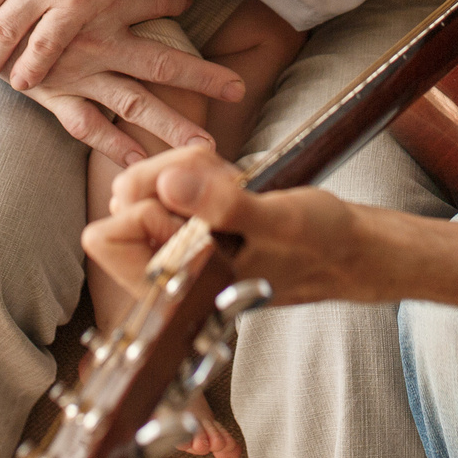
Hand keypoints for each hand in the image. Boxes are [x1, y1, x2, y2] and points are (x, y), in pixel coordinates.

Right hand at [13, 0, 235, 165]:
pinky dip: (113, 145)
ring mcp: (77, 71)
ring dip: (172, 124)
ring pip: (135, 102)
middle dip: (203, 76)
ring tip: (206, 146)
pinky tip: (139, 164)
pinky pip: (88, 126)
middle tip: (239, 89)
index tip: (203, 6)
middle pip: (162, 60)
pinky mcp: (53, 94)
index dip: (182, 3)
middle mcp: (96, 38)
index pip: (156, 0)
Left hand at [83, 145, 371, 310]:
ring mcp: (182, 245)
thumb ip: (220, 206)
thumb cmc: (321, 244)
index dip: (141, 205)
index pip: (105, 236)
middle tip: (222, 187)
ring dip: (193, 173)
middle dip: (170, 178)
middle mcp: (171, 268)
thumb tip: (164, 186)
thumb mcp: (277, 220)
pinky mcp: (198, 225)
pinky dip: (204, 174)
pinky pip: (178, 183)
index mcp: (178, 284)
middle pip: (125, 201)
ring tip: (238, 187)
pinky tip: (239, 183)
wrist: (352, 250)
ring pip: (151, 186)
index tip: (189, 200)